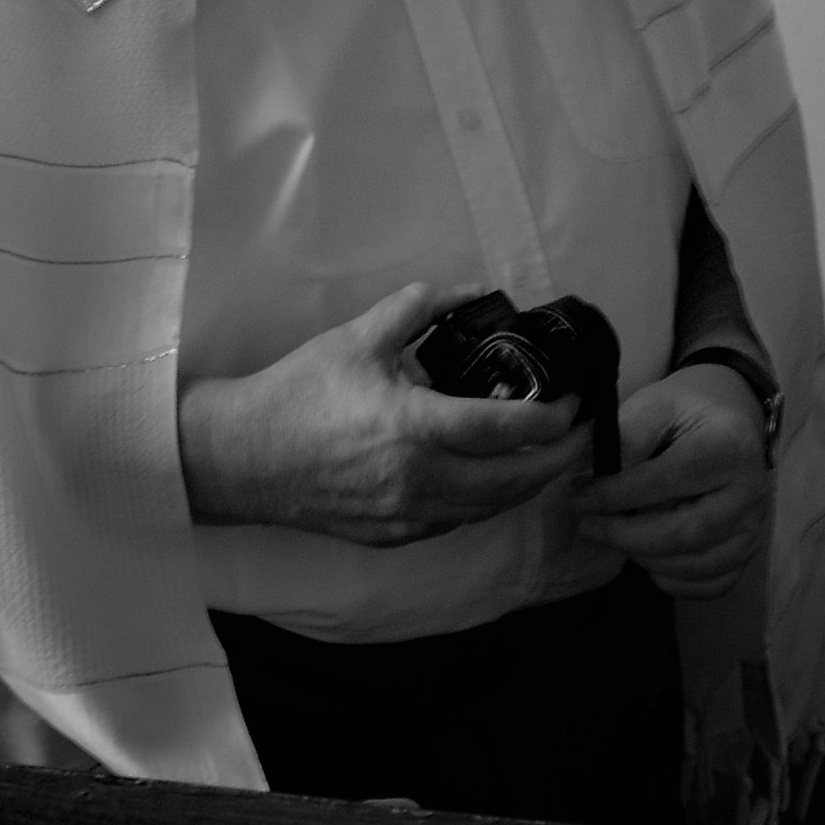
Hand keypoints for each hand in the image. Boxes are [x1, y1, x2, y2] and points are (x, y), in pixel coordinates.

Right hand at [179, 282, 589, 546]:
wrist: (243, 457)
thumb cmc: (300, 392)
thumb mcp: (359, 336)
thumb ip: (420, 307)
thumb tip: (473, 289)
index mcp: (414, 428)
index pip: (506, 431)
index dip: (551, 420)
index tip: (572, 403)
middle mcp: (419, 480)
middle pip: (513, 482)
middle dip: (558, 461)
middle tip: (580, 435)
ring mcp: (407, 516)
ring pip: (489, 509)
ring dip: (526, 486)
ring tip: (548, 458)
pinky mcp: (393, 535)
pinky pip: (456, 522)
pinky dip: (485, 502)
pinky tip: (491, 479)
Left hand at [571, 364, 768, 600]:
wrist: (730, 416)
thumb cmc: (688, 408)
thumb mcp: (655, 404)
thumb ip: (628, 438)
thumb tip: (596, 479)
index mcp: (726, 447)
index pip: (667, 481)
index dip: (616, 495)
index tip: (579, 497)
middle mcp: (748, 491)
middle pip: (687, 533)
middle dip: (627, 537)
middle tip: (588, 526)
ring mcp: (753, 525)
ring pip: (699, 564)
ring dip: (647, 560)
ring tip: (614, 537)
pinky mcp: (748, 549)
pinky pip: (714, 583)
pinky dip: (676, 582)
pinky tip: (648, 559)